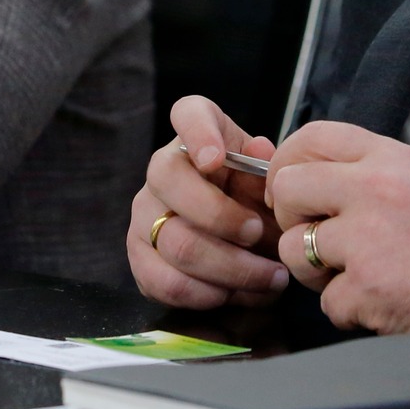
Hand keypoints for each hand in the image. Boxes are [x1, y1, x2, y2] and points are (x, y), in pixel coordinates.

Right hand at [129, 95, 288, 308]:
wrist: (238, 240)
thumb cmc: (254, 199)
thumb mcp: (267, 178)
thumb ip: (269, 167)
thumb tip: (261, 150)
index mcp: (199, 137)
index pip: (188, 114)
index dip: (198, 132)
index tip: (216, 158)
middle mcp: (162, 169)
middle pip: (172, 185)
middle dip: (223, 218)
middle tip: (259, 233)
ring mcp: (144, 215)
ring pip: (177, 243)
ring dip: (230, 268)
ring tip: (268, 278)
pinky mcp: (140, 258)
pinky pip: (166, 282)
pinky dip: (207, 295)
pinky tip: (235, 293)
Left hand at [269, 120, 409, 341]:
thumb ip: (372, 171)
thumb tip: (316, 176)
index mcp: (390, 159)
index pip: (314, 136)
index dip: (288, 160)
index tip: (288, 183)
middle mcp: (374, 190)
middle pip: (288, 188)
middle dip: (291, 218)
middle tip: (315, 237)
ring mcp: (367, 240)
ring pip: (294, 248)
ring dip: (315, 270)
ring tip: (352, 275)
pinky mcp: (366, 289)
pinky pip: (326, 301)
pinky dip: (349, 309)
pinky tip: (381, 303)